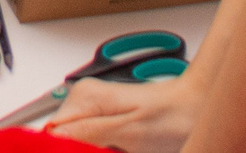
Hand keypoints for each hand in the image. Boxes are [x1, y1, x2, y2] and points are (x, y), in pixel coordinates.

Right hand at [47, 73, 198, 149]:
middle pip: (62, 140)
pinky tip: (122, 151)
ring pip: (75, 143)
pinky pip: (89, 142)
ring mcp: (93, 109)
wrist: (196, 109)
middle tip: (115, 150)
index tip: (96, 150)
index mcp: (84, 97)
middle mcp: (84, 100)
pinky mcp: (103, 120)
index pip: (50, 132)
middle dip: (80, 150)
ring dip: (95, 151)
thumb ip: (87, 134)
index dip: (62, 149)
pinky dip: (103, 150)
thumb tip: (51, 137)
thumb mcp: (128, 132)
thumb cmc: (172, 116)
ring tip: (122, 151)